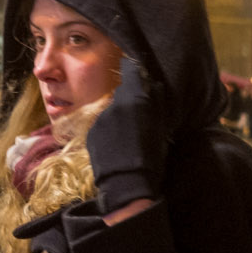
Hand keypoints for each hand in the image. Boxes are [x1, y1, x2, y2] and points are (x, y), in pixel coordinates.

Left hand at [86, 56, 165, 213]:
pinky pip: (102, 126)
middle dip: (128, 101)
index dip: (133, 70)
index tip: (135, 69)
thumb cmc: (151, 158)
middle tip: (138, 117)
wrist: (126, 183)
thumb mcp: (160, 128)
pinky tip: (116, 146)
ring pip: (111, 111)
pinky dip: (109, 131)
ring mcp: (100, 118)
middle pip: (122, 95)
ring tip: (127, 137)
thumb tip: (153, 85)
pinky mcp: (91, 132)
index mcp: (135, 100)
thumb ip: (155, 103)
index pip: (131, 72)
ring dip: (118, 118)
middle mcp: (114, 104)